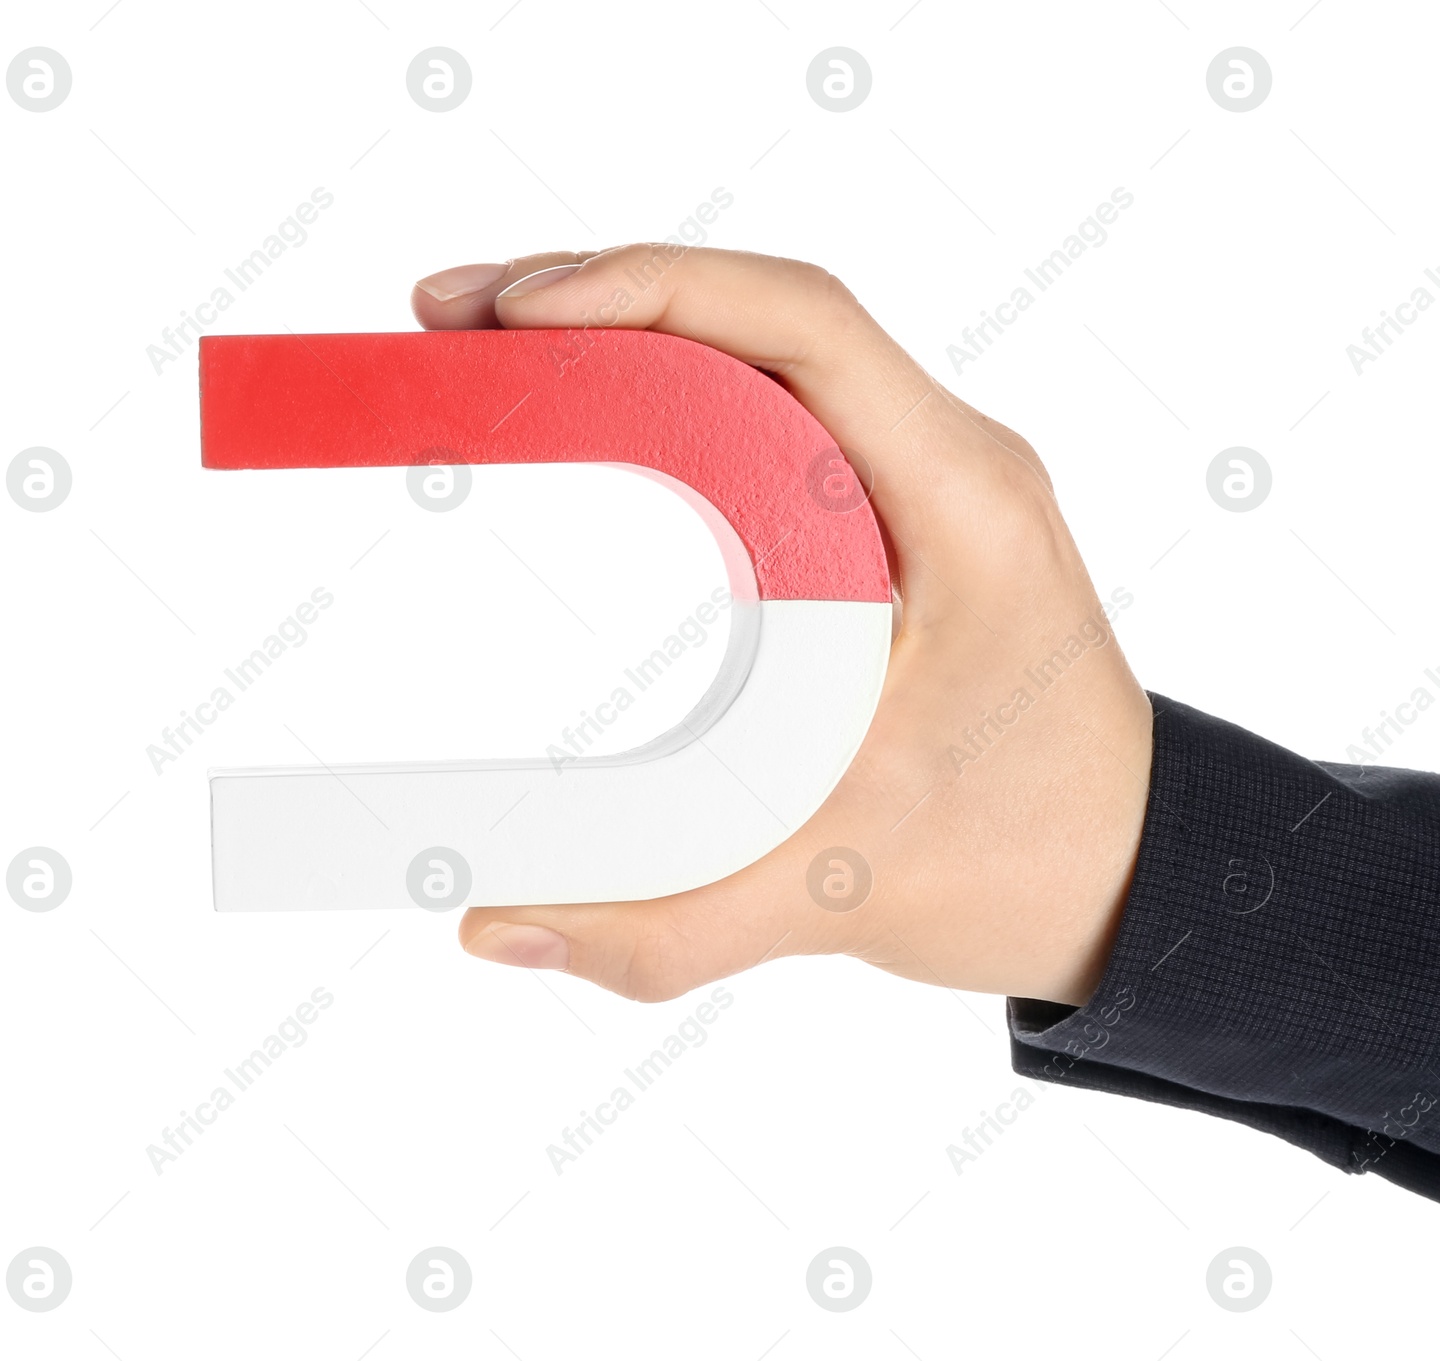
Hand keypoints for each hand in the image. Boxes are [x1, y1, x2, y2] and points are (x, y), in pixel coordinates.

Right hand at [411, 246, 1152, 1007]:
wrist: (1128, 878)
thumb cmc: (1027, 862)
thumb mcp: (841, 894)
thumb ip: (666, 928)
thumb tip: (491, 928)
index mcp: (959, 505)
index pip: (804, 328)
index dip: (651, 290)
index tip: (518, 314)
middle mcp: (947, 462)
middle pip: (763, 315)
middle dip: (601, 295)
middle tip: (452, 320)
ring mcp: (921, 480)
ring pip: (764, 351)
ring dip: (631, 330)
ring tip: (493, 343)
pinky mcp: (889, 517)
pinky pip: (774, 410)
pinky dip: (672, 387)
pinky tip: (587, 402)